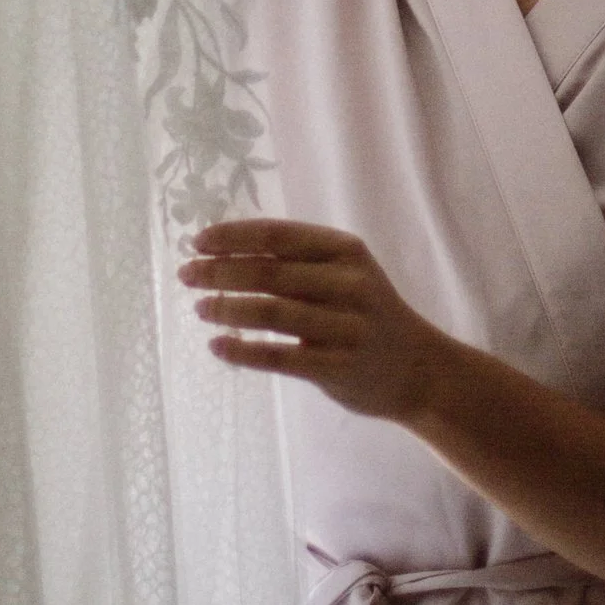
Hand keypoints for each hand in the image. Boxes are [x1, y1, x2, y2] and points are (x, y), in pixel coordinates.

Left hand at [180, 218, 447, 422]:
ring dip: (227, 308)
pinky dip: (243, 351)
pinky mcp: (338, 367)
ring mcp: (345, 326)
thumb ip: (299, 261)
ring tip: (200, 308)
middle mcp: (348, 283)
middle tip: (186, 274)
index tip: (197, 242)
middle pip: (268, 271)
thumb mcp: (347, 273)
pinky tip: (218, 346)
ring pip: (271, 312)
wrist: (418, 369)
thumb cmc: (368, 314)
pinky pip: (280, 357)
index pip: (278, 234)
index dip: (233, 236)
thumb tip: (227, 251)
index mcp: (345, 250)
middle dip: (219, 271)